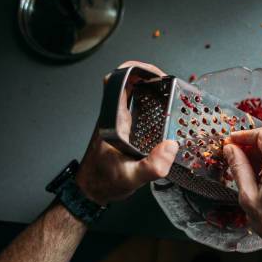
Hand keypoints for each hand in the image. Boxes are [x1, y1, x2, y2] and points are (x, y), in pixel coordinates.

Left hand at [75, 61, 178, 204]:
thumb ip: (152, 165)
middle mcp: (114, 117)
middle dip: (148, 76)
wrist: (90, 192)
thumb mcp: (132, 178)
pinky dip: (150, 103)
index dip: (134, 69)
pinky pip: (136, 108)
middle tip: (169, 84)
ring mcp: (118, 123)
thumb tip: (171, 146)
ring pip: (131, 94)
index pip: (115, 81)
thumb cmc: (104, 183)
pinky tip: (165, 114)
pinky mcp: (123, 131)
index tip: (155, 75)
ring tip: (171, 95)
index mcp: (113, 120)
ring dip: (150, 89)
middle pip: (126, 82)